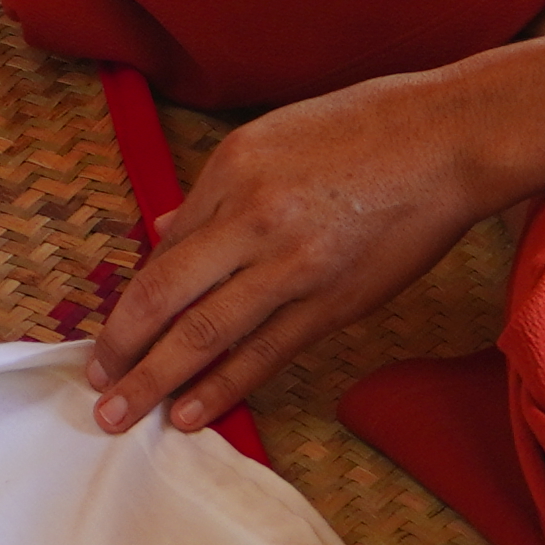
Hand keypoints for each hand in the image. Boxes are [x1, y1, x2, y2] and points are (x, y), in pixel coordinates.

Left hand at [93, 73, 503, 436]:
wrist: (448, 142)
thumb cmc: (364, 129)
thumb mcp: (272, 137)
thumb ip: (214, 191)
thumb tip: (163, 229)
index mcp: (232, 171)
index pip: (164, 250)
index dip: (130, 302)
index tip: (107, 339)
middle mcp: (253, 219)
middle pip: (167, 297)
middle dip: (123, 350)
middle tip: (96, 390)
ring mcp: (294, 266)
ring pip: (207, 334)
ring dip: (159, 381)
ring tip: (124, 414)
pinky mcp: (333, 303)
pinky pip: (265, 354)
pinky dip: (225, 387)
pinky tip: (194, 413)